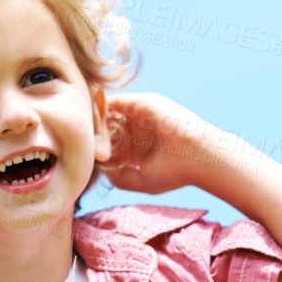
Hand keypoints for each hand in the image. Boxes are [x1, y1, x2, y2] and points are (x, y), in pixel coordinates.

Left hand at [99, 92, 219, 194]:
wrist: (197, 158)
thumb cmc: (174, 173)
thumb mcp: (141, 181)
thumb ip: (119, 177)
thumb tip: (101, 169)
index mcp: (138, 148)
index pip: (110, 144)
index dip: (97, 149)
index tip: (88, 157)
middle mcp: (139, 129)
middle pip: (107, 127)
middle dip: (93, 134)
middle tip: (84, 143)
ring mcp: (141, 115)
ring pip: (110, 113)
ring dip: (96, 121)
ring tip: (88, 133)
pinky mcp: (143, 103)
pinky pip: (116, 100)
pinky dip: (103, 108)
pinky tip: (96, 121)